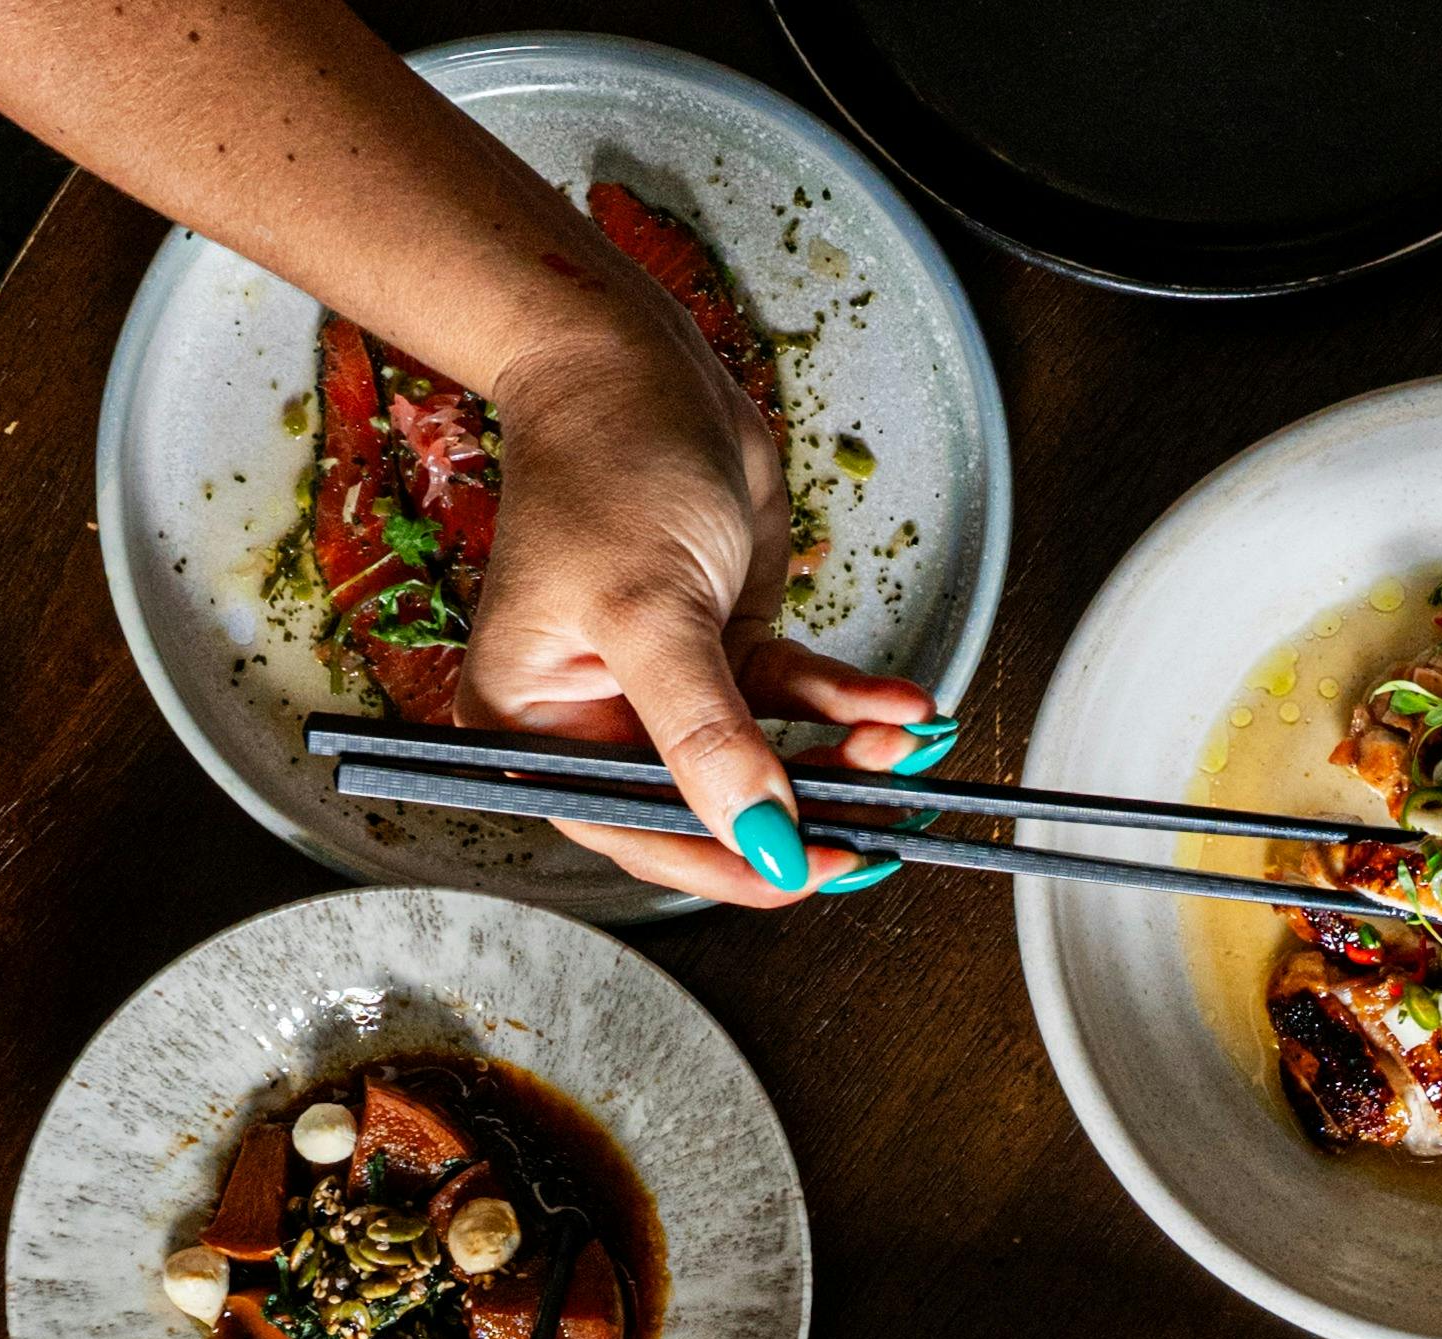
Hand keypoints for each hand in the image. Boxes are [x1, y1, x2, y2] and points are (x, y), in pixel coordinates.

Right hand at [466, 305, 943, 910]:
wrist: (636, 367)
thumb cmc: (608, 470)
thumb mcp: (653, 613)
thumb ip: (708, 737)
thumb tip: (765, 843)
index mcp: (536, 731)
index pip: (640, 833)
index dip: (731, 864)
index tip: (815, 868)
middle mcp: (597, 722)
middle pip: (714, 810)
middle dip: (807, 811)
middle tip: (886, 822)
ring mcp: (671, 692)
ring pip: (773, 761)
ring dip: (846, 756)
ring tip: (903, 740)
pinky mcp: (727, 653)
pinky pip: (798, 702)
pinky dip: (853, 704)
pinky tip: (905, 704)